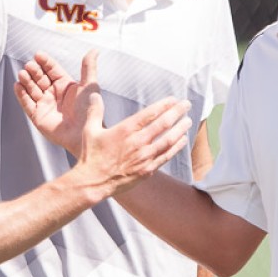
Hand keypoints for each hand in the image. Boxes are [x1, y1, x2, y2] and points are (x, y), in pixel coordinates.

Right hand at [14, 49, 99, 155]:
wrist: (85, 134)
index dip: (45, 62)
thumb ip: (88, 67)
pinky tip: (18, 85)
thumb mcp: (90, 86)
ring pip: (32, 89)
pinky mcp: (38, 117)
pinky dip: (21, 95)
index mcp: (66, 86)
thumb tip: (94, 50)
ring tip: (23, 73)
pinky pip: (27, 104)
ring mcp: (45, 105)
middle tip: (30, 66)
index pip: (52, 70)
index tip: (38, 54)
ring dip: (26, 80)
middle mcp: (54, 94)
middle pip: (40, 78)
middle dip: (34, 71)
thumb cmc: (90, 111)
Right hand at [73, 86, 190, 196]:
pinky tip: (183, 141)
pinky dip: (176, 147)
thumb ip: (94, 111)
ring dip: (180, 129)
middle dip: (178, 112)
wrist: (92, 183)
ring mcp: (145, 157)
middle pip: (164, 124)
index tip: (174, 99)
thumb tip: (94, 94)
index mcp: (126, 130)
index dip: (164, 104)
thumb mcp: (89, 130)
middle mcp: (138, 142)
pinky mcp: (147, 170)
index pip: (151, 113)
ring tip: (188, 121)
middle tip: (187, 104)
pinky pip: (166, 156)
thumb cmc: (90, 156)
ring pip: (169, 140)